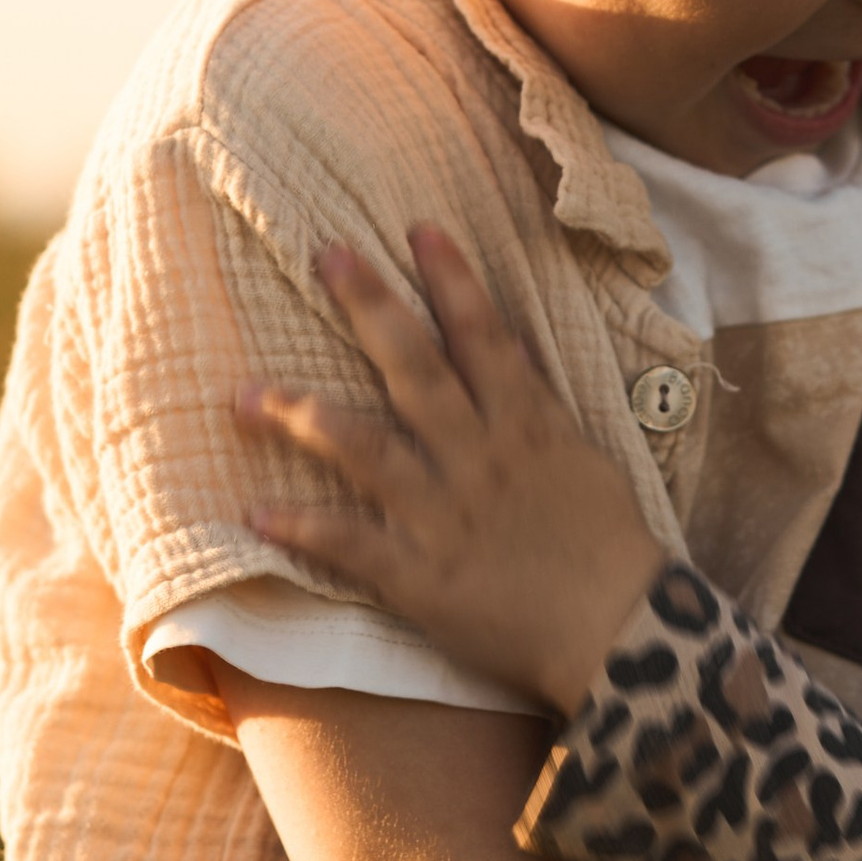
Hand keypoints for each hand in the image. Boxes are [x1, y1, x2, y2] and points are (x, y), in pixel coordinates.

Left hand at [238, 227, 661, 712]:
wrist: (617, 632)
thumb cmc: (608, 548)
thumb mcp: (582, 461)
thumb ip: (538, 405)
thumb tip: (512, 346)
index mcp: (525, 426)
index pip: (484, 336)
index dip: (452, 279)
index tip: (417, 228)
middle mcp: (477, 457)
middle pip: (415, 368)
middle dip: (370, 308)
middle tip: (326, 255)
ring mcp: (443, 514)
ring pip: (365, 449)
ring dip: (300, 417)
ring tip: (243, 394)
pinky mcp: (420, 576)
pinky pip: (350, 545)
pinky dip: (302, 529)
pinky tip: (255, 512)